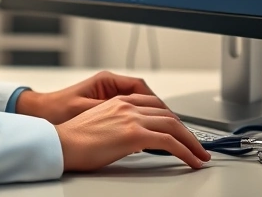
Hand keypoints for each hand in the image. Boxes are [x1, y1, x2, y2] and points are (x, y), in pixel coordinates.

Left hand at [16, 70, 156, 124]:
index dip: (156, 101)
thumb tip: (133, 121)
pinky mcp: (104, 105)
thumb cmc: (58, 110)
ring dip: (151, 116)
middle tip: (172, 126)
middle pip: (143, 95)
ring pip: (138, 102)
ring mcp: (107, 94)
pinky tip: (145, 132)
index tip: (167, 115)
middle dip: (159, 111)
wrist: (41, 113)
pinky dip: (139, 120)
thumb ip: (110, 114)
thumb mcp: (86, 111)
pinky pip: (129, 110)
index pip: (140, 86)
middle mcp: (109, 84)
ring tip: (163, 130)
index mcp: (106, 80)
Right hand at [54, 94, 210, 170]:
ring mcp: (132, 118)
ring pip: (173, 126)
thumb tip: (133, 139)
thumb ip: (119, 124)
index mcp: (119, 100)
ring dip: (191, 142)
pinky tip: (192, 160)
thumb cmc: (74, 138)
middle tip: (196, 144)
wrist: (61, 143)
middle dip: (186, 130)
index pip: (155, 105)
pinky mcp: (134, 134)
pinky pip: (169, 142)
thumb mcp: (100, 123)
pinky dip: (186, 151)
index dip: (172, 118)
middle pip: (168, 114)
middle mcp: (128, 105)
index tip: (180, 130)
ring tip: (200, 155)